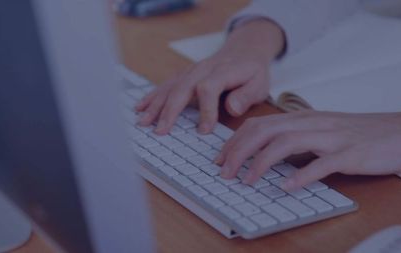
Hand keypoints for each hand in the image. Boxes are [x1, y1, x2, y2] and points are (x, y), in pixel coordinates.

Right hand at [136, 19, 283, 134]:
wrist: (244, 51)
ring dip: (156, 104)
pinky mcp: (184, 75)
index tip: (204, 130)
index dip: (205, 110)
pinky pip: (166, 85)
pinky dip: (153, 96)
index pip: (208, 88)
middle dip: (170, 110)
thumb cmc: (252, 72)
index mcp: (223, 71)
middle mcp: (203, 69)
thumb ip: (246, 96)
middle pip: (182, 88)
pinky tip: (141, 107)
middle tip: (160, 130)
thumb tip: (232, 108)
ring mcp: (191, 71)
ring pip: (170, 86)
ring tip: (143, 121)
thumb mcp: (259, 84)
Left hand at [216, 109, 400, 190]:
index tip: (219, 158)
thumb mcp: (322, 132)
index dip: (235, 141)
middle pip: (265, 131)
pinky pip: (321, 164)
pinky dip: (301, 175)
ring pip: (286, 143)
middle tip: (223, 172)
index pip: (259, 124)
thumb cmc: (361, 134)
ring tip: (245, 181)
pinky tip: (285, 187)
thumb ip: (296, 139)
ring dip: (260, 163)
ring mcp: (331, 138)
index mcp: (303, 119)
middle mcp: (313, 124)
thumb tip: (266, 155)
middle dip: (238, 151)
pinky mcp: (350, 154)